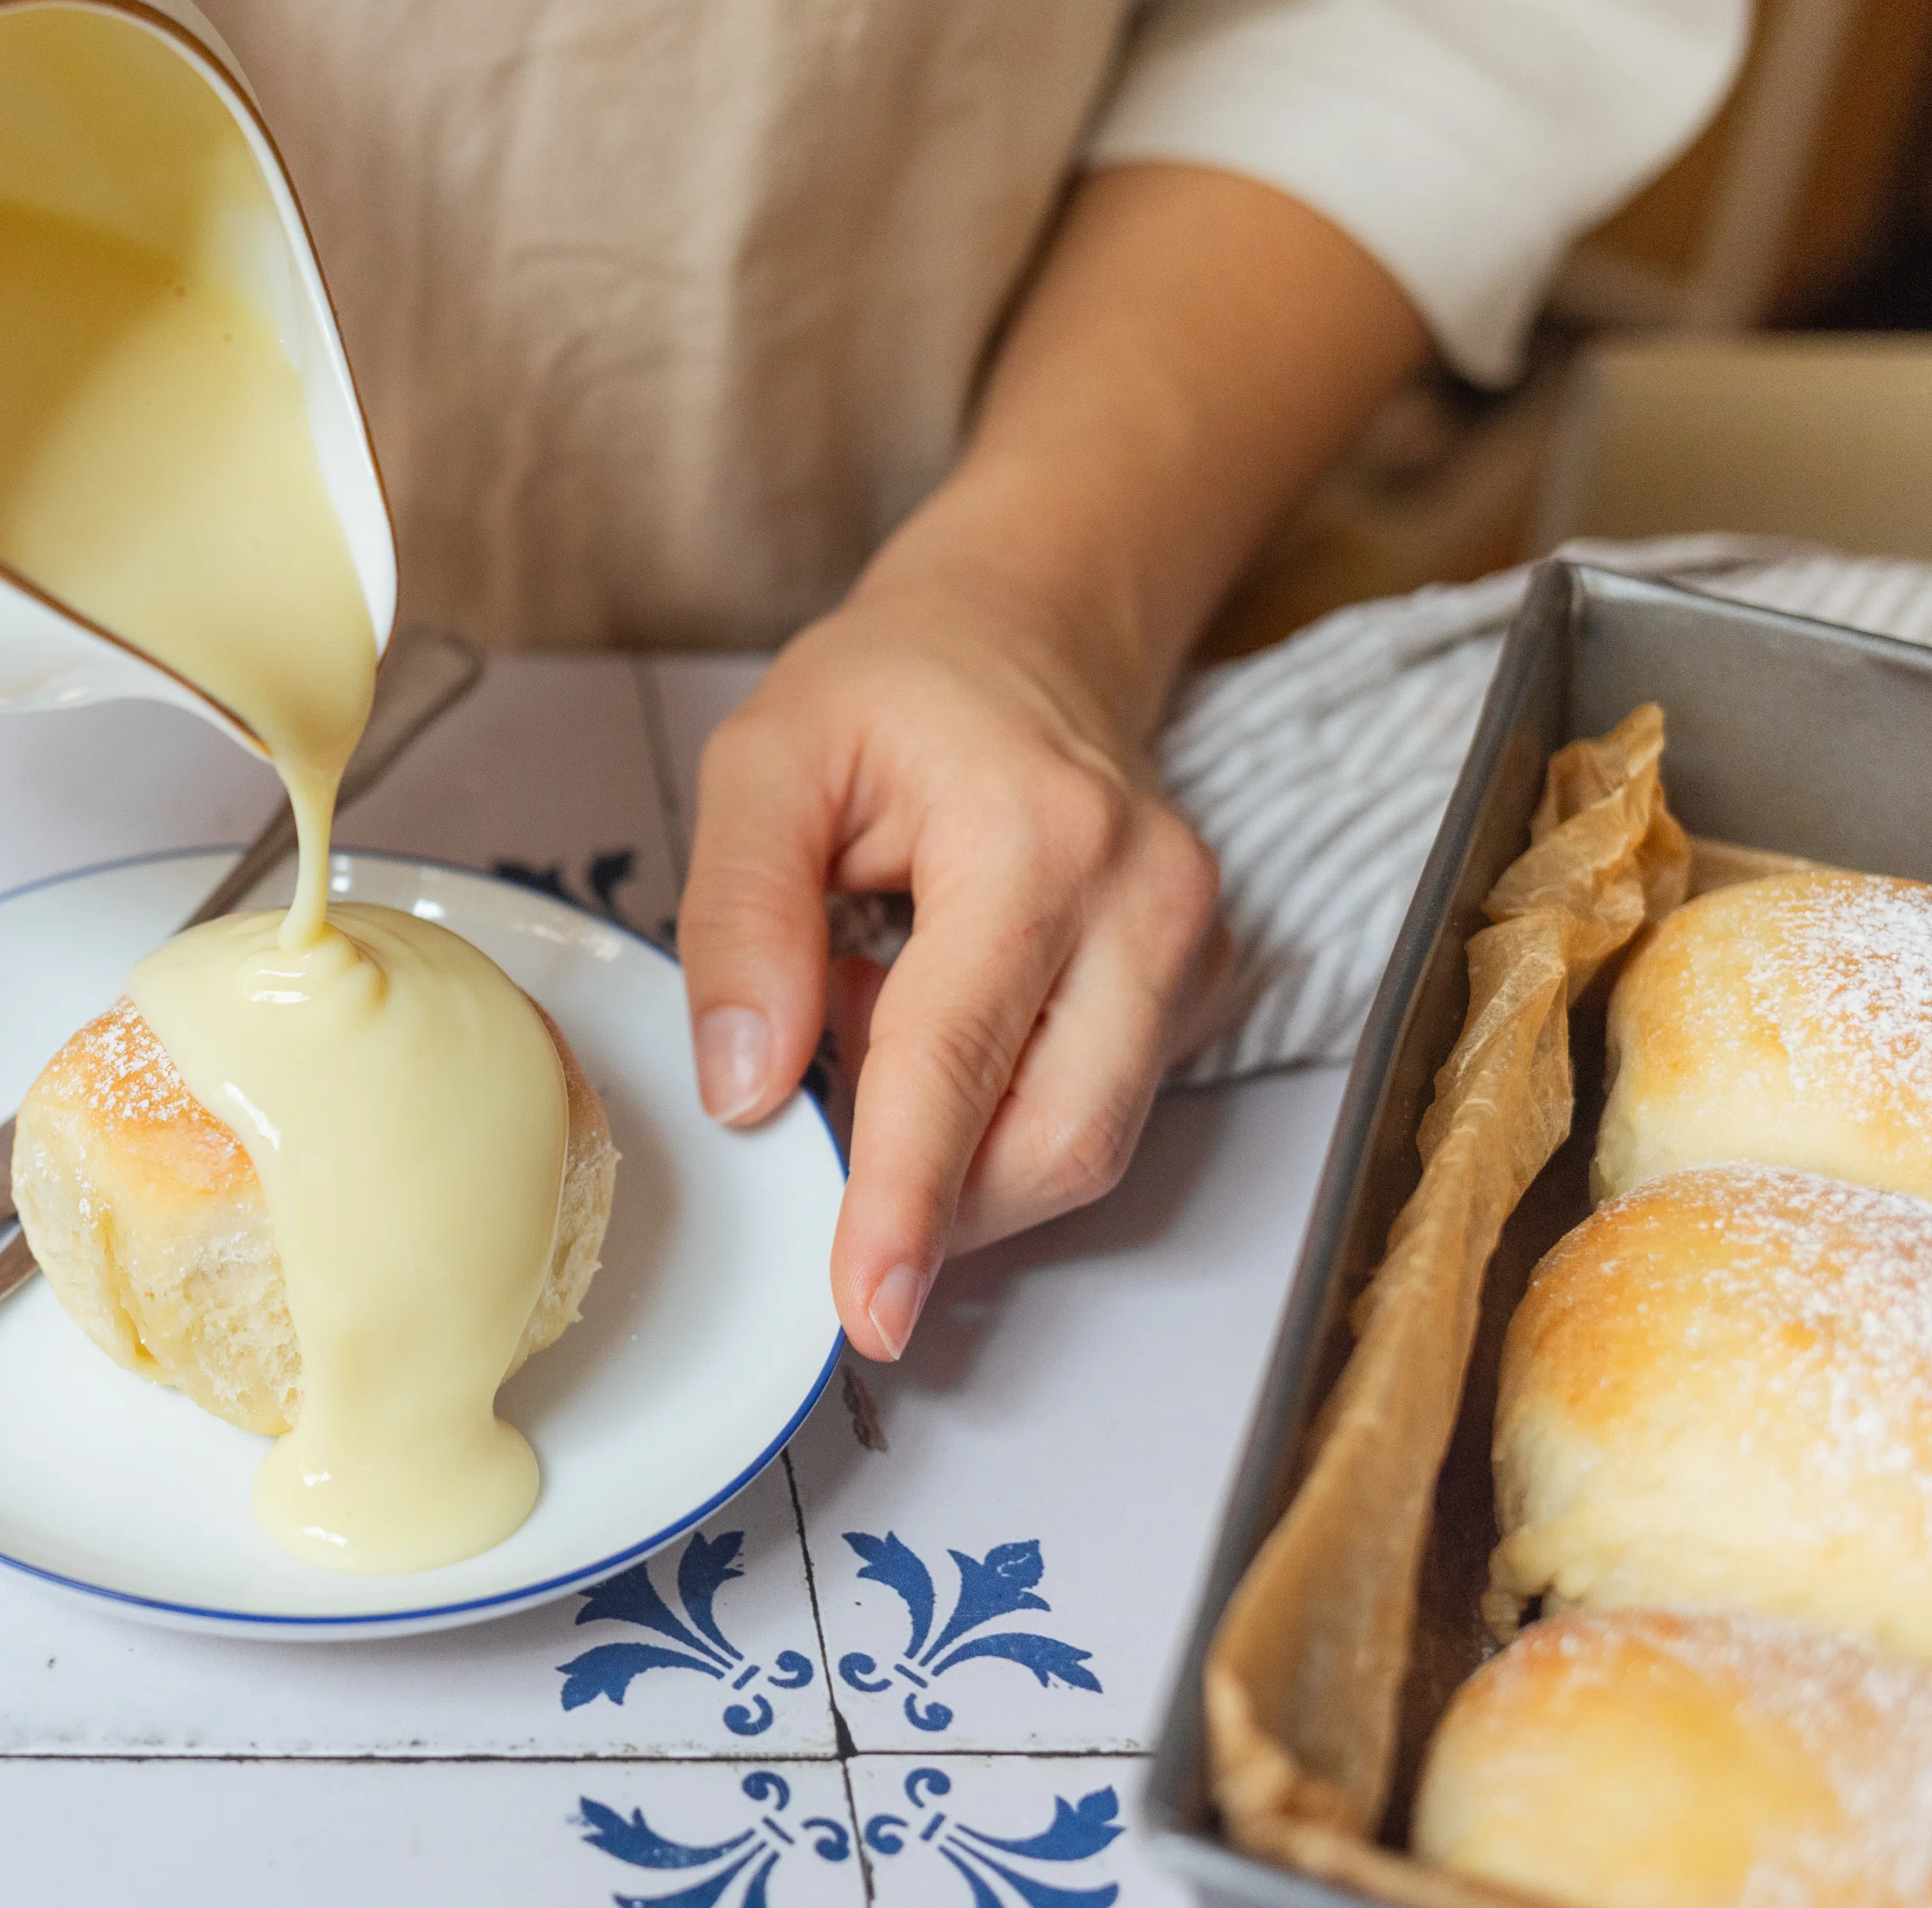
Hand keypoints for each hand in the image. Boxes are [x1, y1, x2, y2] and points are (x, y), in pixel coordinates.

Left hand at [676, 164, 1425, 1363]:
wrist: (1026, 630)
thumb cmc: (890, 692)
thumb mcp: (764, 763)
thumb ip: (740, 922)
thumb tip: (745, 1093)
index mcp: (1036, 837)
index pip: (957, 1059)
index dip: (906, 1198)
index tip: (868, 1307)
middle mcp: (1148, 903)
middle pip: (1053, 1139)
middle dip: (936, 1207)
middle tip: (828, 1166)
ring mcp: (1192, 953)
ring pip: (1082, 1146)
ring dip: (959, 1150)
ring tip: (874, 1028)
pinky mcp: (1196, 992)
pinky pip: (1094, 1112)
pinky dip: (996, 1113)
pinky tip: (938, 1022)